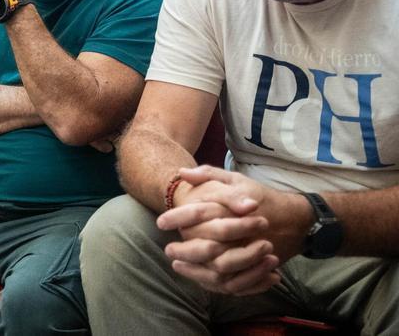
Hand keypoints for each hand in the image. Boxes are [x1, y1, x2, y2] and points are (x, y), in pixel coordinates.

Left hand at [157, 166, 308, 295]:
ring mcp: (251, 250)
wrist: (294, 219)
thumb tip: (182, 173)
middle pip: (208, 245)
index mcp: (234, 205)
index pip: (201, 211)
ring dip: (196, 270)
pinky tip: (198, 276)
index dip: (178, 217)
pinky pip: (235, 281)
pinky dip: (215, 282)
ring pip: (220, 267)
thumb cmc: (258, 196)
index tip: (161, 223)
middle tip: (168, 250)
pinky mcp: (258, 266)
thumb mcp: (236, 179)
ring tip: (177, 265)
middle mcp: (242, 229)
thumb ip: (208, 174)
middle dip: (185, 250)